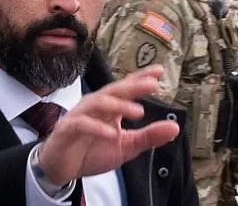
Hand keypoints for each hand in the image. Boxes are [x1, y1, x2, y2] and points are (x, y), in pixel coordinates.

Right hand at [37, 65, 179, 184]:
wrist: (62, 167)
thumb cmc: (92, 151)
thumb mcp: (127, 146)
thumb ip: (149, 136)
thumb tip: (175, 126)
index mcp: (109, 108)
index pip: (125, 89)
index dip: (140, 79)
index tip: (159, 71)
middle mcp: (94, 107)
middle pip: (113, 91)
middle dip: (132, 86)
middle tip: (152, 84)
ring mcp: (79, 116)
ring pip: (97, 104)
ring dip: (117, 105)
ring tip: (138, 111)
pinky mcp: (67, 130)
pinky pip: (81, 124)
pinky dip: (97, 128)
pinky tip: (112, 134)